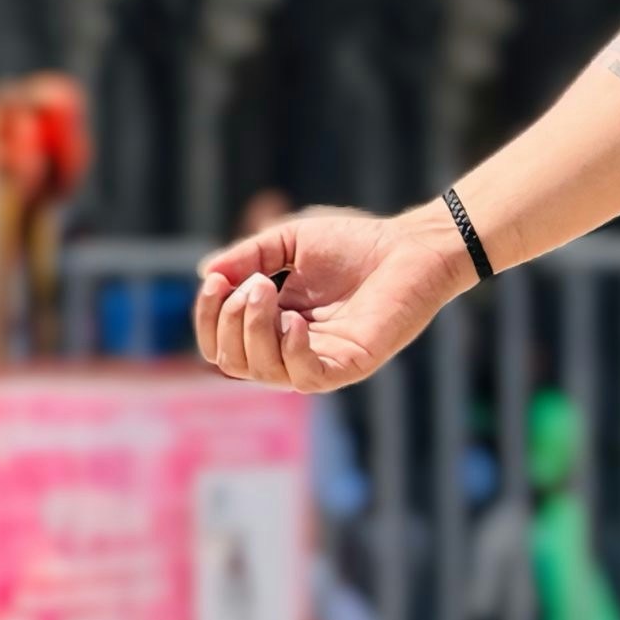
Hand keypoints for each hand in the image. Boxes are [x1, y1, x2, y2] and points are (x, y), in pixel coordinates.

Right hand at [195, 204, 466, 391]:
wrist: (412, 245)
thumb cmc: (355, 244)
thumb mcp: (290, 242)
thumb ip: (249, 256)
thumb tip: (207, 273)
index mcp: (272, 325)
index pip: (221, 342)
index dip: (207, 318)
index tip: (214, 281)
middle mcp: (291, 350)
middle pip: (233, 361)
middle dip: (229, 322)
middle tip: (256, 282)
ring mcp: (319, 361)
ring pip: (262, 370)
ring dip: (254, 330)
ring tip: (269, 289)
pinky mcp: (349, 365)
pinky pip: (306, 377)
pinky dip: (290, 352)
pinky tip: (294, 321)